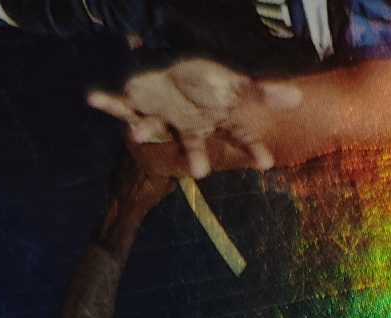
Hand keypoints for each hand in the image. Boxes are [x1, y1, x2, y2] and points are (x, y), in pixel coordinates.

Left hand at [88, 60, 301, 175]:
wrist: (172, 72)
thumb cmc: (208, 82)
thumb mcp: (239, 86)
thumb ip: (265, 94)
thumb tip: (298, 99)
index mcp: (214, 122)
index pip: (238, 138)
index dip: (251, 149)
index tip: (265, 163)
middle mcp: (188, 125)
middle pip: (194, 144)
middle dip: (195, 156)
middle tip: (201, 171)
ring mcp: (162, 116)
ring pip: (153, 126)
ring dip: (143, 130)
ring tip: (135, 134)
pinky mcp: (138, 104)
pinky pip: (120, 104)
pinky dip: (106, 102)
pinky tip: (91, 97)